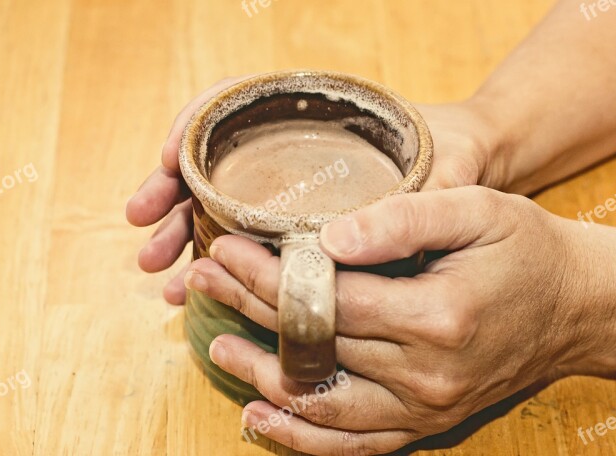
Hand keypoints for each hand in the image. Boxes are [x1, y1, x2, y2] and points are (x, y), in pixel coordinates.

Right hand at [125, 74, 505, 304]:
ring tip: (160, 276)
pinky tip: (198, 290)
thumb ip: (422, 195)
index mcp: (316, 119)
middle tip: (142, 229)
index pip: (234, 104)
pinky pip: (244, 240)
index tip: (168, 160)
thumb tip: (376, 232)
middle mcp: (294, 151)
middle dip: (171, 194)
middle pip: (215, 162)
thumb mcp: (444, 168)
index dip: (193, 127)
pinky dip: (217, 262)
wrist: (473, 168)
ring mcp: (292, 190)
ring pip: (220, 205)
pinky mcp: (298, 227)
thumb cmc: (456, 154)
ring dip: (183, 235)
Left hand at [186, 186, 615, 454]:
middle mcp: (427, 375)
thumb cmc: (526, 249)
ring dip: (261, 376)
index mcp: (437, 317)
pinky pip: (354, 444)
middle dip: (251, 308)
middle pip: (314, 346)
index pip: (326, 300)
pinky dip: (303, 437)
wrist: (575, 307)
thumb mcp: (477, 210)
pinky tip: (260, 419)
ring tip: (216, 342)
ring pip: (322, 404)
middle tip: (204, 278)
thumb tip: (329, 239)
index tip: (227, 246)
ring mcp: (425, 409)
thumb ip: (403, 218)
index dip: (267, 275)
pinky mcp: (426, 424)